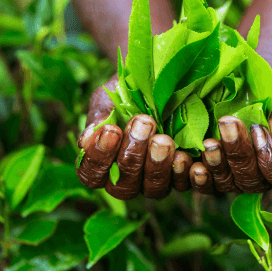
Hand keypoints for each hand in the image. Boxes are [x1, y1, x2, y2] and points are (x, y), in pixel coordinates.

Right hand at [76, 74, 193, 199]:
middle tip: (143, 124)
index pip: (92, 175)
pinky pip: (184, 184)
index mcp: (103, 165)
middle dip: (132, 156)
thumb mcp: (110, 99)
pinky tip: (184, 156)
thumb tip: (87, 139)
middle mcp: (128, 180)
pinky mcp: (182, 177)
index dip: (98, 158)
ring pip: (154, 189)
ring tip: (163, 139)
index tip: (110, 131)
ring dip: (157, 165)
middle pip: (124, 186)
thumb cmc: (128, 94)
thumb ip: (99, 118)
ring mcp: (155, 182)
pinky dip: (184, 173)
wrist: (162, 81)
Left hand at [189, 72, 271, 195]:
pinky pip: (208, 185)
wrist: (251, 81)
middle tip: (227, 124)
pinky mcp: (217, 174)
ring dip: (217, 165)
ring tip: (209, 143)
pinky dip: (199, 178)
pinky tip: (191, 163)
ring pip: (229, 184)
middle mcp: (267, 177)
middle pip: (254, 182)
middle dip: (239, 154)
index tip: (259, 132)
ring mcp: (240, 177)